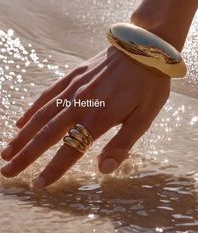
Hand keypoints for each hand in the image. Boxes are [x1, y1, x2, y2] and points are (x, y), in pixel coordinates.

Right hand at [1, 46, 169, 187]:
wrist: (144, 48)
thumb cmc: (148, 85)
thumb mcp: (145, 117)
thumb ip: (122, 144)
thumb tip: (103, 169)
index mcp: (99, 118)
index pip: (70, 150)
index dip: (53, 169)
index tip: (37, 184)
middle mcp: (80, 104)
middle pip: (47, 134)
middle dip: (26, 155)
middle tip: (7, 171)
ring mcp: (74, 87)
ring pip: (41, 115)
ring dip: (23, 134)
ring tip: (7, 151)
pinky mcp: (73, 75)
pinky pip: (48, 94)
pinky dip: (33, 109)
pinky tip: (22, 120)